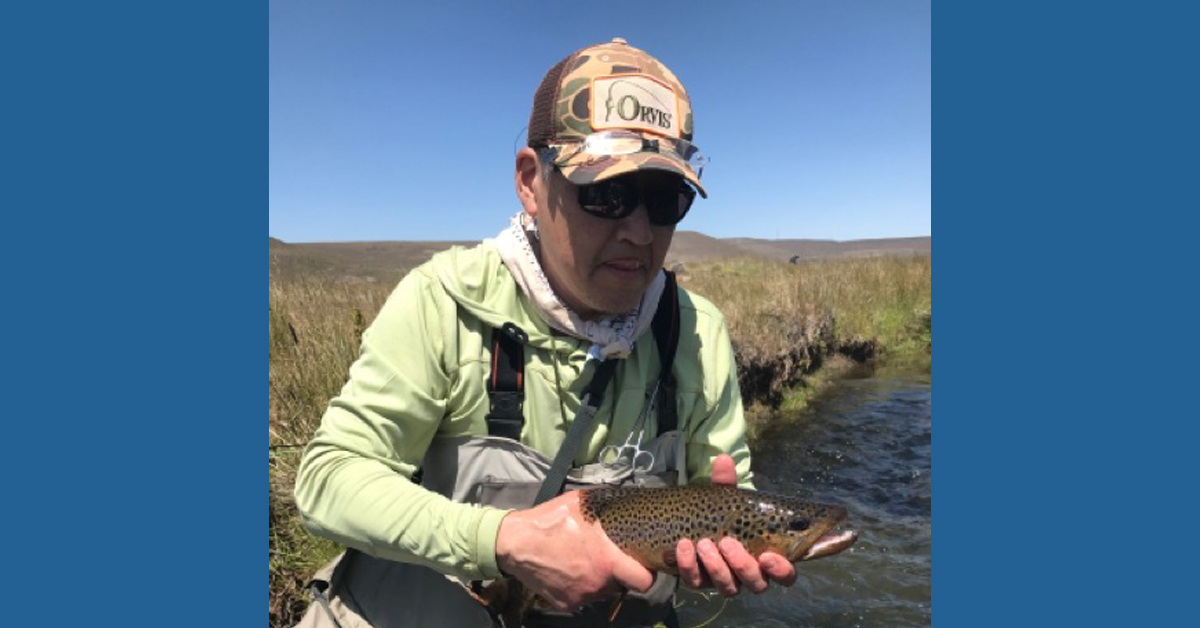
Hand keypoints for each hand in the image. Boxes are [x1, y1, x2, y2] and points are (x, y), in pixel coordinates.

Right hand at [495, 490, 653, 610]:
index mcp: (606, 561)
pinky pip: (583, 597)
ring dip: (599, 579)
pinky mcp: (566, 605)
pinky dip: (580, 587)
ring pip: (602, 591)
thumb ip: (609, 505)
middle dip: (618, 572)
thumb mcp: (583, 504)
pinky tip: (569, 570)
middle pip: (621, 585)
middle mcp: (597, 584)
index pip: (644, 581)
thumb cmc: (551, 521)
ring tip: (583, 561)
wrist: (515, 543)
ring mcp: (582, 597)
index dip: (646, 574)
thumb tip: (629, 499)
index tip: (642, 565)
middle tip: (606, 556)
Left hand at [674, 453, 797, 595]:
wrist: (678, 525)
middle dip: (743, 565)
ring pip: (728, 587)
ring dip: (716, 566)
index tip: (768, 556)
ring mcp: (722, 580)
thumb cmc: (713, 513)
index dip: (781, 570)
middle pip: (757, 584)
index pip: (784, 573)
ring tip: (703, 543)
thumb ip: (724, 482)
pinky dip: (689, 565)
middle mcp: (747, 573)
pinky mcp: (697, 582)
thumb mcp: (720, 497)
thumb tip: (724, 458)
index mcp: (763, 554)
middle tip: (727, 542)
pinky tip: (683, 546)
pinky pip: (695, 581)